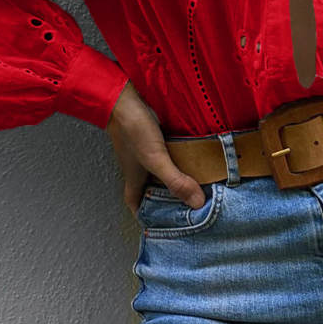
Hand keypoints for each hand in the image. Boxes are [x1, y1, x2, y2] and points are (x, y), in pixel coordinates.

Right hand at [105, 80, 206, 218]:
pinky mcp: (154, 137)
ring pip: (161, 171)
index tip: (161, 225)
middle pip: (152, 190)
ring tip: (199, 182)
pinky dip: (180, 157)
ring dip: (176, 176)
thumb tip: (197, 203)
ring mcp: (146, 151)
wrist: (123, 98)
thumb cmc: (132, 130)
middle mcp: (139, 168)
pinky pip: (168, 153)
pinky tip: (194, 156)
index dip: (146, 216)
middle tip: (189, 204)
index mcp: (134, 179)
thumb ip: (175, 181)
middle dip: (167, 198)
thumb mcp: (156, 160)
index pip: (136, 205)